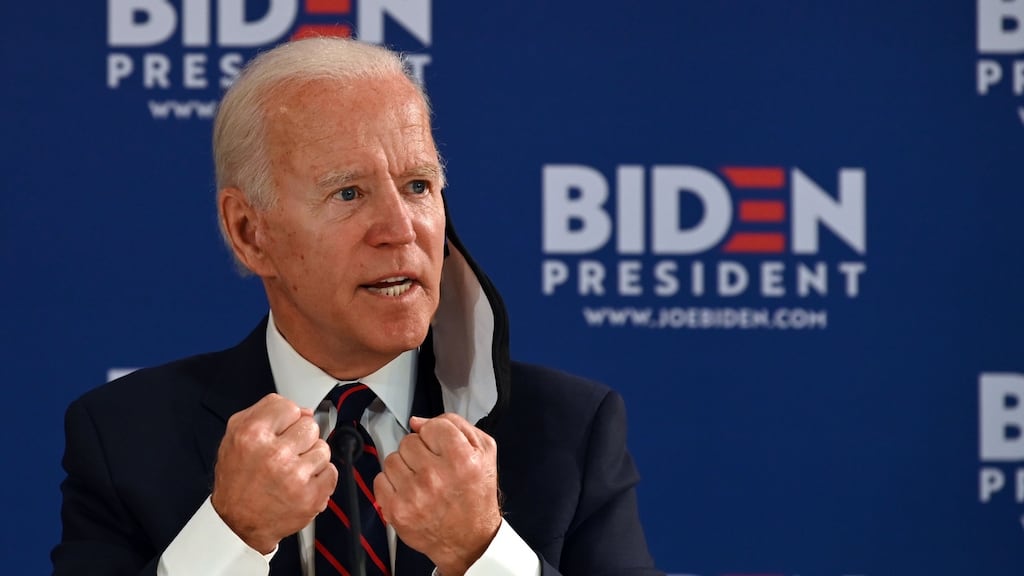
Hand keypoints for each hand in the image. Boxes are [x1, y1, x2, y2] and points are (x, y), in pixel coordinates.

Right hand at [210, 393, 336, 552]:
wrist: (238, 521)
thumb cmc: (237, 479)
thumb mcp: (236, 434)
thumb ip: (266, 411)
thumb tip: (304, 410)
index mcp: (253, 435)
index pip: (290, 407)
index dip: (287, 419)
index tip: (281, 431)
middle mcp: (275, 454)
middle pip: (310, 426)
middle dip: (300, 439)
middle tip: (285, 454)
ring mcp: (295, 476)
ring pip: (323, 448)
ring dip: (311, 458)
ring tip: (292, 470)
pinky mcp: (310, 496)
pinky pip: (332, 471)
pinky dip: (321, 477)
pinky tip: (302, 482)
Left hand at [374, 413, 501, 575]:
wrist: (469, 540)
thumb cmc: (476, 496)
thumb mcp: (484, 452)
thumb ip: (456, 425)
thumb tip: (418, 422)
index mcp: (461, 459)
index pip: (432, 426)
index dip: (435, 435)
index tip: (440, 447)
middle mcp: (436, 476)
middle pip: (408, 441)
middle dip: (419, 451)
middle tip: (432, 468)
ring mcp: (414, 494)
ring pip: (392, 459)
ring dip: (404, 467)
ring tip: (421, 481)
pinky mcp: (397, 510)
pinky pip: (380, 480)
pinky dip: (391, 485)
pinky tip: (408, 492)